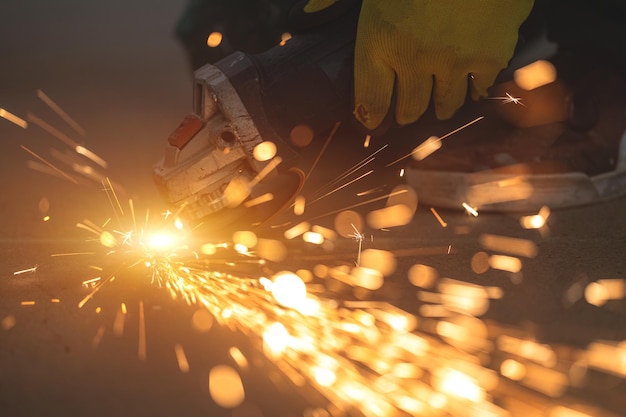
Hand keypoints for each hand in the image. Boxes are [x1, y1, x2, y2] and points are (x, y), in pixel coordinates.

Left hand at [306, 0, 533, 129]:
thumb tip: (304, 16)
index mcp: (379, 39)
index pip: (369, 102)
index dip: (369, 117)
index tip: (370, 120)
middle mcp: (414, 59)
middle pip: (407, 111)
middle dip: (404, 114)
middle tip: (404, 111)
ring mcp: (453, 61)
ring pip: (444, 105)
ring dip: (438, 107)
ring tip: (436, 103)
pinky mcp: (490, 55)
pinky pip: (480, 88)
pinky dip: (474, 89)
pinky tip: (471, 84)